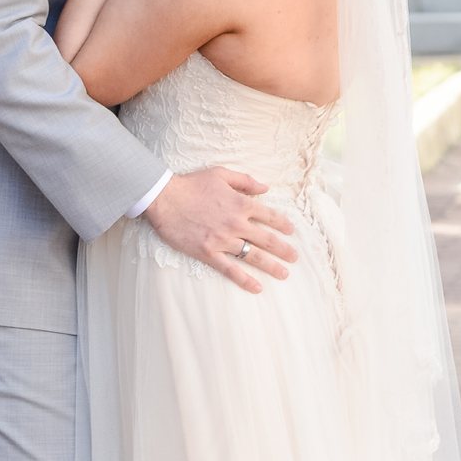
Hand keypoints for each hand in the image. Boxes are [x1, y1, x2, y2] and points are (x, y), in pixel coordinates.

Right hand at [145, 165, 293, 291]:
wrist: (165, 198)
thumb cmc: (191, 184)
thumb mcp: (220, 174)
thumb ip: (245, 180)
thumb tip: (266, 187)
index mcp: (241, 204)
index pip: (269, 216)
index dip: (283, 224)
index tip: (291, 231)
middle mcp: (236, 223)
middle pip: (267, 239)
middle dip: (284, 249)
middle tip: (295, 258)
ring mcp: (223, 240)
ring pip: (253, 256)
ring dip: (271, 266)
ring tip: (284, 274)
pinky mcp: (209, 253)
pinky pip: (230, 269)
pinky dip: (245, 280)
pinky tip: (257, 287)